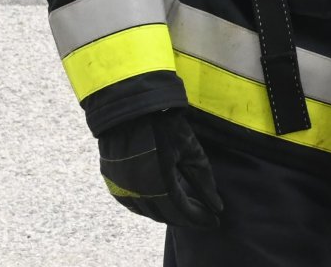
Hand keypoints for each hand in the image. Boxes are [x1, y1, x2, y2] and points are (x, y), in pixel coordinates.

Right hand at [96, 109, 222, 226]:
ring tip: (186, 211)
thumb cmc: (164, 125)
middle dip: (186, 219)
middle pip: (166, 215)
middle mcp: (137, 191)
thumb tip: (218, 207)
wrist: (128, 108)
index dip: (199, 219)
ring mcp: (122, 188)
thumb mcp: (189, 149)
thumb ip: (204, 179)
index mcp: (159, 183)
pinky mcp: (112, 182)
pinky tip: (161, 203)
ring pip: (148, 212)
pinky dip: (149, 207)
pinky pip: (133, 204)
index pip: (182, 211)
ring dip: (168, 214)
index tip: (215, 222)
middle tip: (203, 218)